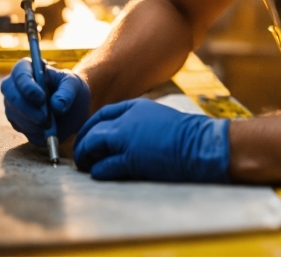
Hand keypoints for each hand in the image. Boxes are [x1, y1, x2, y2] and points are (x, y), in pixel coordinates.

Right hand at [1, 59, 90, 145]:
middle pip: (9, 91)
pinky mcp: (16, 119)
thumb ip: (67, 93)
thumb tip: (56, 106)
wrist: (72, 109)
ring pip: (13, 112)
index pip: (20, 71)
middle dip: (25, 107)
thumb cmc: (71, 89)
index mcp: (31, 68)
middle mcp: (17, 84)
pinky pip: (19, 126)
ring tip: (49, 124)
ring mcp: (13, 102)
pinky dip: (32, 130)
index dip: (27, 84)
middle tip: (44, 118)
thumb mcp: (75, 85)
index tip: (41, 98)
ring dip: (30, 121)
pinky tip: (45, 129)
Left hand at [73, 99, 229, 182]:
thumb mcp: (159, 118)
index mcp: (137, 106)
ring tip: (85, 166)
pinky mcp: (131, 159)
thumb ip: (140, 123)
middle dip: (83, 143)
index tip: (86, 137)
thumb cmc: (186, 134)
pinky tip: (97, 173)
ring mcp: (128, 138)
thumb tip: (125, 137)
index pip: (104, 114)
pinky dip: (98, 170)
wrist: (200, 143)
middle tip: (80, 156)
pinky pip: (105, 165)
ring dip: (86, 157)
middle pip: (94, 129)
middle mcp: (128, 119)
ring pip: (93, 145)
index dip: (91, 126)